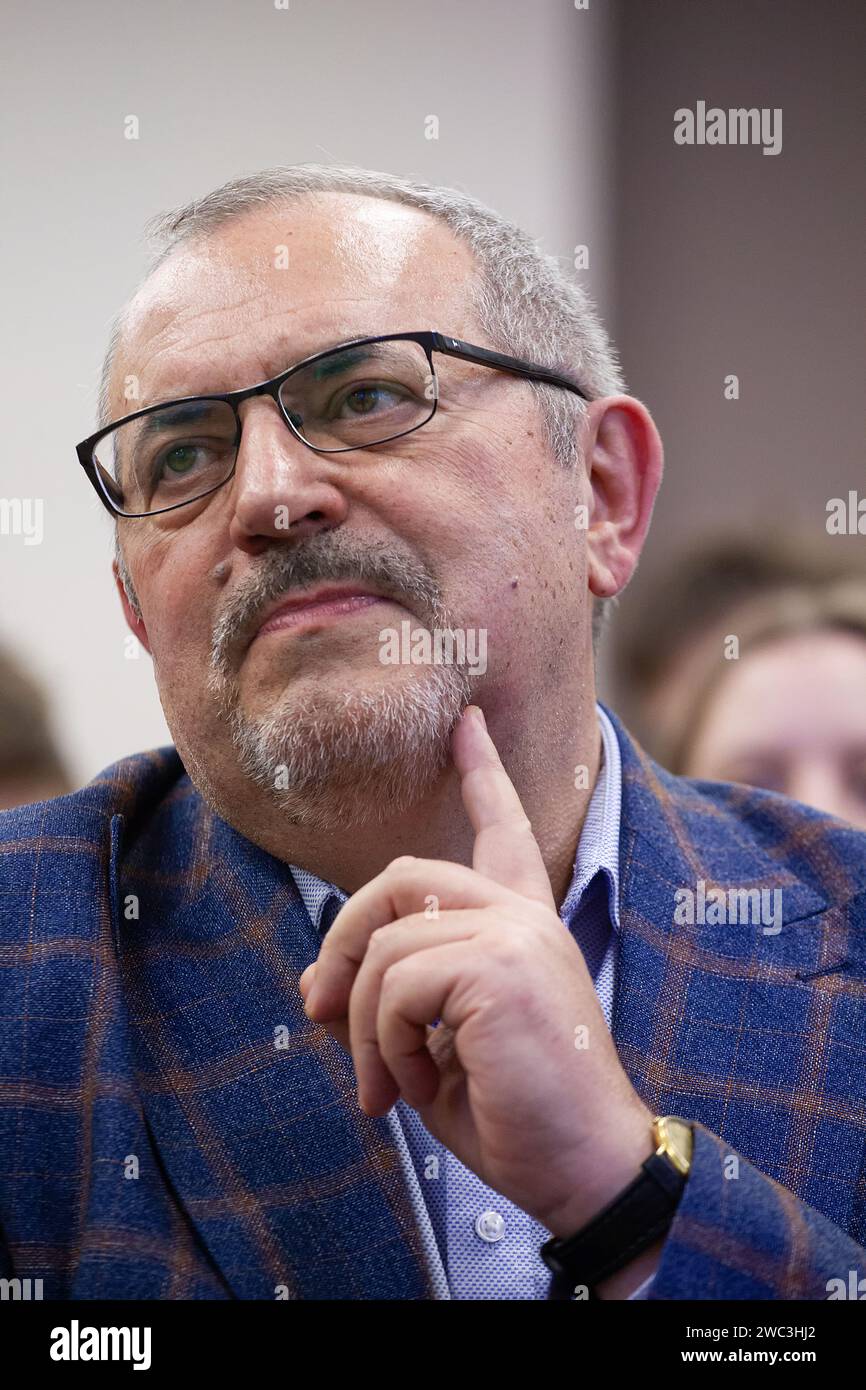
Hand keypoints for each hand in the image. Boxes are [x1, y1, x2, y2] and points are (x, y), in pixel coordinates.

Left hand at [299, 705, 654, 1239]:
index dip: (483, 774)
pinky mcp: (502, 967)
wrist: (588, 1173)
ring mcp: (517, 934)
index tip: (468, 724)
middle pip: (401, 877)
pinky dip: (384, 1045)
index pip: (503, 832)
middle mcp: (525, 916)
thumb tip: (314, 983)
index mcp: (524, 928)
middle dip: (342, 942)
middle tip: (318, 1008)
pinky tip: (412, 1085)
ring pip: (386, 944)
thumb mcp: (434, 1054)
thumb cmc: (518, 1120)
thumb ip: (388, 1004)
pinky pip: (397, 985)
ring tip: (383, 1085)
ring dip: (363, 1025)